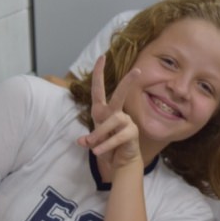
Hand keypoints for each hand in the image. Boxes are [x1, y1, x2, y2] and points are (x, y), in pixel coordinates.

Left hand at [77, 56, 142, 175]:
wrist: (119, 163)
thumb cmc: (106, 147)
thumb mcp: (93, 142)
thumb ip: (88, 139)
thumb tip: (82, 141)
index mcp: (102, 111)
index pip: (99, 89)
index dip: (99, 73)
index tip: (102, 57)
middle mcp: (115, 113)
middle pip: (120, 95)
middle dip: (127, 82)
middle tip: (137, 71)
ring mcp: (126, 122)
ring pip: (114, 120)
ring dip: (100, 133)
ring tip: (92, 145)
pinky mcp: (132, 133)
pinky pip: (119, 136)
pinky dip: (106, 144)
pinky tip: (98, 152)